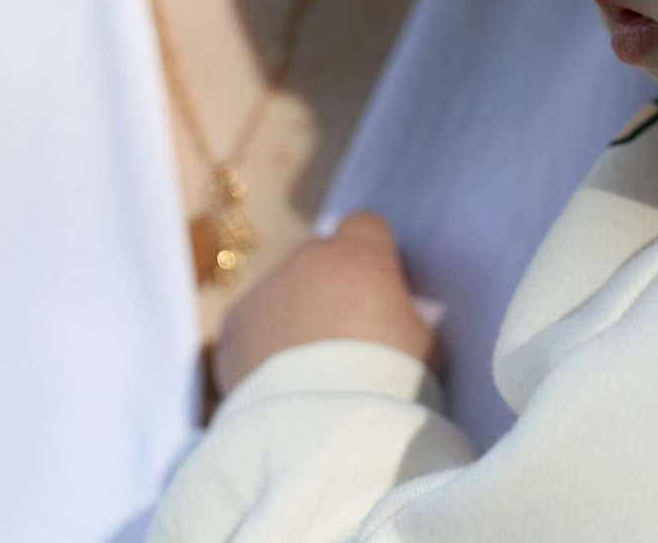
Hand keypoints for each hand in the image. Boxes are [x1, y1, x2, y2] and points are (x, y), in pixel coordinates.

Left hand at [213, 211, 437, 398]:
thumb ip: (403, 312)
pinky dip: (262, 346)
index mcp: (359, 256)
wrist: (325, 432)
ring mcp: (264, 291)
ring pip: (282, 292)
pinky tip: (280, 383)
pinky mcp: (233, 327)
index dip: (372, 255)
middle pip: (319, 257)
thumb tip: (390, 311)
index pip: (365, 226)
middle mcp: (306, 261)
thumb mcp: (424, 342)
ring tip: (309, 370)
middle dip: (329, 285)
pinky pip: (252, 326)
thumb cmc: (391, 385)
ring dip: (294, 315)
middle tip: (343, 336)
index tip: (377, 288)